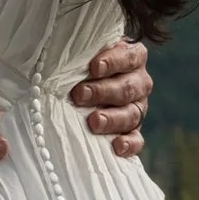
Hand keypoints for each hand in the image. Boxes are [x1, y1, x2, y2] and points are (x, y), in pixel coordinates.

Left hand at [71, 36, 149, 161]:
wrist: (80, 87)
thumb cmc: (78, 65)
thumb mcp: (80, 54)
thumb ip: (79, 52)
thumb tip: (60, 57)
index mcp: (132, 57)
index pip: (128, 57)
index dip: (113, 62)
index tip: (93, 67)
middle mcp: (138, 82)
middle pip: (127, 88)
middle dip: (103, 92)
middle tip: (79, 95)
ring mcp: (137, 107)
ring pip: (132, 114)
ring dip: (112, 118)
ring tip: (93, 122)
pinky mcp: (133, 131)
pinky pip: (137, 139)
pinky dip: (129, 144)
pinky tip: (116, 146)